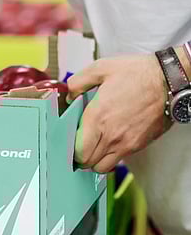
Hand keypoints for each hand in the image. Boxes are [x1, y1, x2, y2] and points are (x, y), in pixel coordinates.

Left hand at [67, 53, 168, 173]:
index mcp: (98, 116)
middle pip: (88, 162)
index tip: (68, 139)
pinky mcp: (138, 145)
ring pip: (103, 166)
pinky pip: (118, 160)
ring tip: (92, 144)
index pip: (78, 150)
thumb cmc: (136, 74)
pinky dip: (110, 156)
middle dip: (79, 155)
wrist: (167, 81)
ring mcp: (127, 142)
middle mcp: (112, 134)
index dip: (70, 148)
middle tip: (77, 143)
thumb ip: (78, 82)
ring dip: (94, 159)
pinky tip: (108, 140)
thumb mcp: (100, 68)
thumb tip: (68, 94)